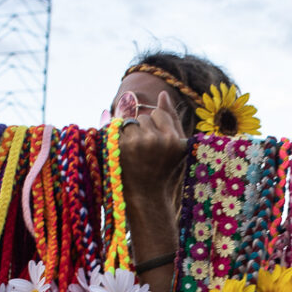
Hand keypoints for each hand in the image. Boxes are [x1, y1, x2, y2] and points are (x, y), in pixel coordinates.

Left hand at [118, 90, 189, 215]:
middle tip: (144, 155)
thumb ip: (171, 118)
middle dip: (141, 131)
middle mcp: (156, 140)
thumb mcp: (175, 147)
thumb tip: (161, 93)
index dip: (155, 126)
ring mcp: (137, 144)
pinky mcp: (120, 148)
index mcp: (173, 140)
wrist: (145, 198)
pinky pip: (115, 130)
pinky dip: (117, 140)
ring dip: (129, 135)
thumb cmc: (163, 172)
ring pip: (129, 123)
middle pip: (143, 117)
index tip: (156, 146)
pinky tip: (123, 156)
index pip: (158, 112)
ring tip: (134, 156)